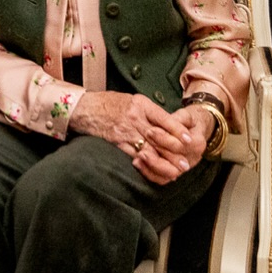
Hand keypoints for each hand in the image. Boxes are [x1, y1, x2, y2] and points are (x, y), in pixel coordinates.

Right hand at [71, 91, 203, 185]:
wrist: (84, 108)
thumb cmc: (108, 104)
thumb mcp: (131, 100)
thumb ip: (149, 112)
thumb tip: (168, 125)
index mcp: (140, 105)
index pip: (163, 118)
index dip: (177, 129)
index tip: (188, 139)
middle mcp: (134, 118)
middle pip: (159, 137)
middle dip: (174, 151)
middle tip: (185, 163)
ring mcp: (125, 132)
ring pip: (148, 150)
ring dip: (163, 163)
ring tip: (175, 172)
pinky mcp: (117, 143)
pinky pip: (134, 156)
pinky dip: (146, 166)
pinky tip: (155, 171)